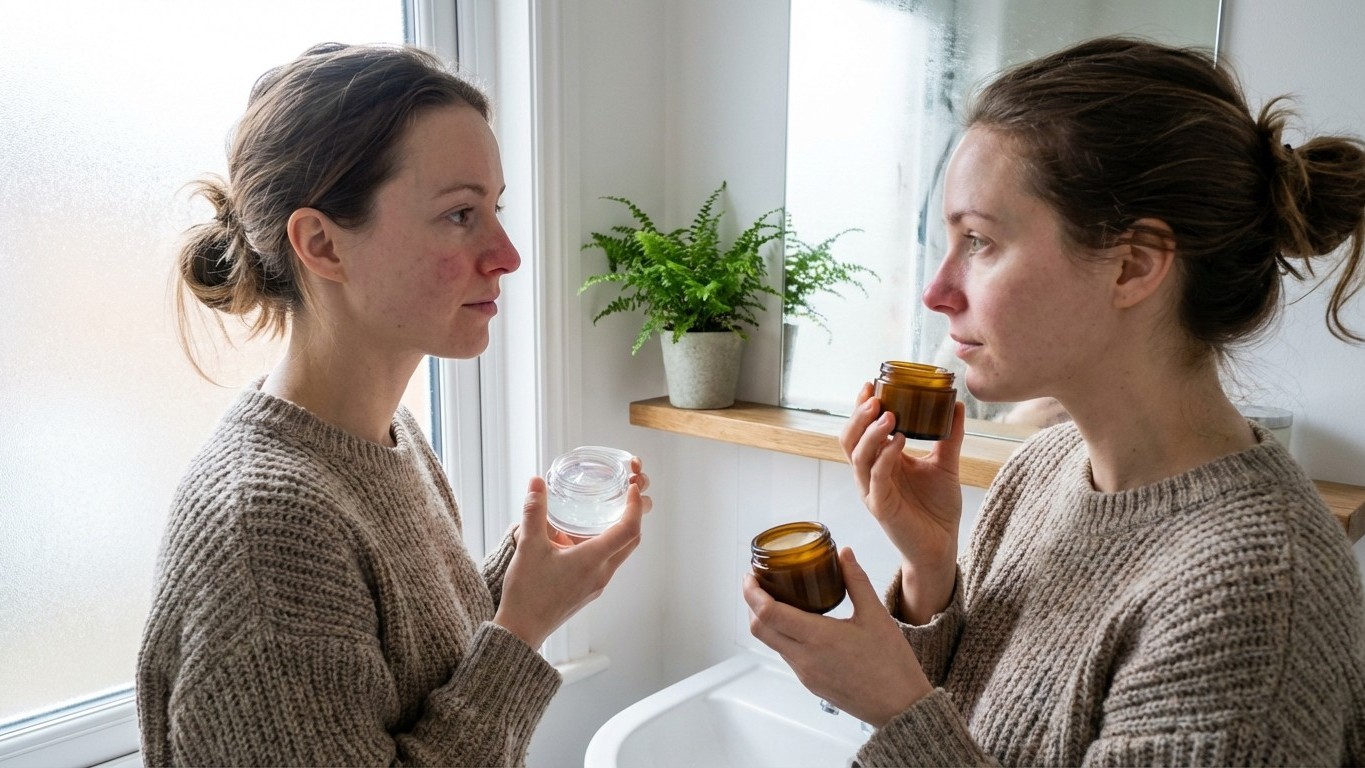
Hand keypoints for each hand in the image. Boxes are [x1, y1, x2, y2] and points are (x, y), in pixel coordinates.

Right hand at [493, 459, 650, 648]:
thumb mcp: (528, 546)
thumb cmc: (527, 592)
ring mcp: (597, 584)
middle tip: (627, 494)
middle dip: (635, 515)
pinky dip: (605, 544)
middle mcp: (601, 573)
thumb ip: (534, 511)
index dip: (635, 506)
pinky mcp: (588, 590)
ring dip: (621, 531)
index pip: (628, 530)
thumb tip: (536, 483)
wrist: (521, 630)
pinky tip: (585, 536)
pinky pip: (606, 563)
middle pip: (631, 541)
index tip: (632, 488)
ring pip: (620, 553)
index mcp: (593, 560)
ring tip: (608, 510)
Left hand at [743, 547, 931, 726]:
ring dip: (765, 620)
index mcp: (818, 638)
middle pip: (759, 629)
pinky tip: (797, 623)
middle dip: (752, 603)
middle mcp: (804, 658)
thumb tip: (844, 554)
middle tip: (758, 583)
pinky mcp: (810, 683)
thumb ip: (856, 581)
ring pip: (771, 643)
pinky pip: (786, 655)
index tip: (751, 575)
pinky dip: (782, 635)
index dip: (752, 592)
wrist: (900, 707)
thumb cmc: (892, 665)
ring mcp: (805, 673)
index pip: (767, 613)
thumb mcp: (876, 616)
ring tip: (777, 598)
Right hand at [839, 382, 964, 622]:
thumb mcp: (945, 464)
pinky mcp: (881, 507)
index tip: (870, 384)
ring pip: (858, 457)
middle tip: (876, 398)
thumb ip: (949, 436)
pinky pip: (876, 477)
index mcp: (879, 462)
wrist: (942, 545)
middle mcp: (870, 475)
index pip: (860, 430)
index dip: (860, 407)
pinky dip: (885, 456)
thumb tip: (956, 403)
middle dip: (858, 416)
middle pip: (849, 440)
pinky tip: (899, 440)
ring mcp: (872, 491)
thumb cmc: (937, 508)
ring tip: (889, 414)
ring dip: (871, 433)